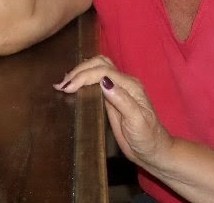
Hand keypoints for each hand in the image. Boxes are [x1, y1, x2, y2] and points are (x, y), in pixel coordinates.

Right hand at [54, 56, 173, 168]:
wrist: (152, 149)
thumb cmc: (147, 137)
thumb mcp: (137, 121)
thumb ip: (122, 100)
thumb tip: (104, 82)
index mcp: (130, 86)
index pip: (103, 72)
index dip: (84, 76)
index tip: (67, 88)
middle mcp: (123, 84)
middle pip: (100, 64)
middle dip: (79, 71)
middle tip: (61, 85)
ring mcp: (117, 90)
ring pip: (98, 69)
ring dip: (80, 72)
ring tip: (63, 84)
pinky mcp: (111, 98)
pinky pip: (96, 82)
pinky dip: (83, 79)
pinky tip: (73, 87)